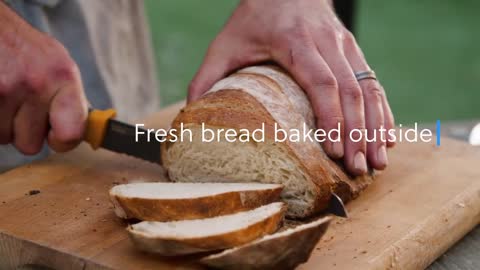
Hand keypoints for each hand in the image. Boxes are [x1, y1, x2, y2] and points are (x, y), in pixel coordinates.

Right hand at [0, 2, 87, 153]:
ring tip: (6, 95)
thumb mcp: (59, 66)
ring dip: (4, 123)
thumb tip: (85, 132)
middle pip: (30, 145)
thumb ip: (71, 99)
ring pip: (4, 138)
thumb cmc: (26, 48)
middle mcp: (36, 83)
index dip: (62, 141)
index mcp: (64, 77)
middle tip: (22, 106)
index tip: (56, 136)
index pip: (71, 134)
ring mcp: (4, 89)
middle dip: (24, 130)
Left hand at [188, 0, 394, 174]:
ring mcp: (344, 46)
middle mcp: (327, 43)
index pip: (321, 82)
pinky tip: (385, 136)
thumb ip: (208, 75)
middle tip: (356, 169)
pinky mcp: (353, 50)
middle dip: (357, 133)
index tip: (334, 150)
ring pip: (367, 88)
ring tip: (377, 161)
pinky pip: (373, 82)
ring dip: (374, 127)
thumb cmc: (255, 17)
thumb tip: (192, 112)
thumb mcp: (226, 42)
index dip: (331, 117)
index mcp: (296, 42)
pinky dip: (382, 111)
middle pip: (350, 91)